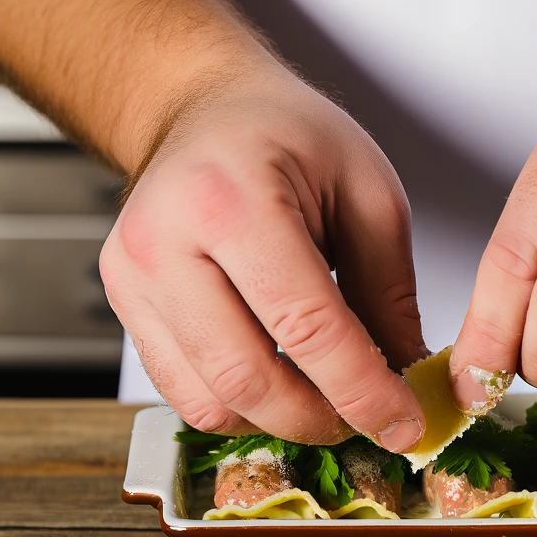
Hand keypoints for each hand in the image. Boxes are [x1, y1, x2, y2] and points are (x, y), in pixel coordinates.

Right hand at [100, 63, 427, 449]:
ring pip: (213, 402)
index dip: (363, 390)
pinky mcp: (126, 309)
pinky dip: (245, 409)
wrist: (205, 111)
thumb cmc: (286, 135)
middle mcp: (164, 243)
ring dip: (283, 421)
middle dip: (322, 418)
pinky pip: (187, 395)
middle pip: (249, 378)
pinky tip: (285, 386)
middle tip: (371, 421)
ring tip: (330, 401)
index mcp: (231, 200)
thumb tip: (409, 378)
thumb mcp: (367, 192)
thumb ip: (390, 292)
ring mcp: (133, 281)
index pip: (306, 327)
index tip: (404, 425)